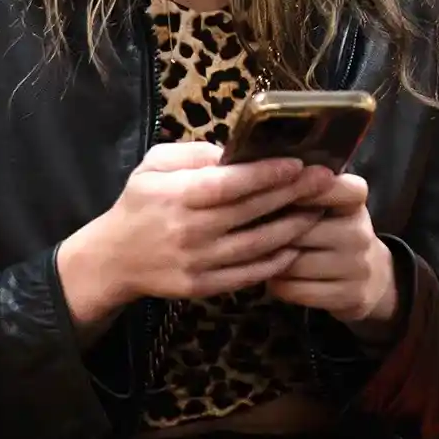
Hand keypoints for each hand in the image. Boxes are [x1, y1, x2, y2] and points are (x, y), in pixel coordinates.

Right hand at [57, 143, 337, 331]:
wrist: (113, 259)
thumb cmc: (140, 204)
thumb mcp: (153, 166)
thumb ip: (194, 154)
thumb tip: (235, 152)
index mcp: (177, 196)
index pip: (229, 185)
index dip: (266, 174)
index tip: (298, 163)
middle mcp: (189, 231)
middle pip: (250, 213)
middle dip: (292, 194)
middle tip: (325, 179)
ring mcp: (197, 263)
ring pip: (256, 246)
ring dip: (292, 228)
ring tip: (318, 209)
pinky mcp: (202, 287)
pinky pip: (247, 275)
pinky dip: (275, 262)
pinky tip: (295, 245)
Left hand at [267, 173, 398, 336]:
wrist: (373, 277)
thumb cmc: (338, 232)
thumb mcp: (332, 205)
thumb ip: (304, 191)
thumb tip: (258, 184)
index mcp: (355, 200)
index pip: (327, 186)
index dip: (297, 190)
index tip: (271, 192)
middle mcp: (359, 231)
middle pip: (298, 230)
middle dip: (271, 233)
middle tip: (251, 232)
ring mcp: (358, 266)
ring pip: (293, 264)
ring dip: (271, 262)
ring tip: (263, 257)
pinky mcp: (351, 296)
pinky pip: (296, 291)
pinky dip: (279, 286)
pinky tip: (278, 279)